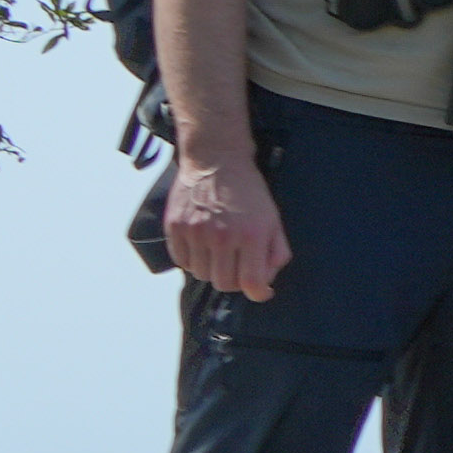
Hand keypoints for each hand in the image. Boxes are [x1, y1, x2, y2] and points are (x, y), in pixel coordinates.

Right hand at [167, 157, 293, 301]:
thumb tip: (267, 281)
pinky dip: (192, 261)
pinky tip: (201, 247)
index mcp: (251, 235)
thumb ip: (276, 251)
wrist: (216, 160)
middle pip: (224, 283)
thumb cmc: (248, 191)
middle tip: (238, 266)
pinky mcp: (175, 227)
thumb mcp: (273, 218)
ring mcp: (195, 232)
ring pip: (201, 275)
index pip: (250, 282)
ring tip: (219, 252)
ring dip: (212, 269)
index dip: (258, 293)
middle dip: (235, 280)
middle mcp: (222, 236)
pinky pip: (181, 262)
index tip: (261, 291)